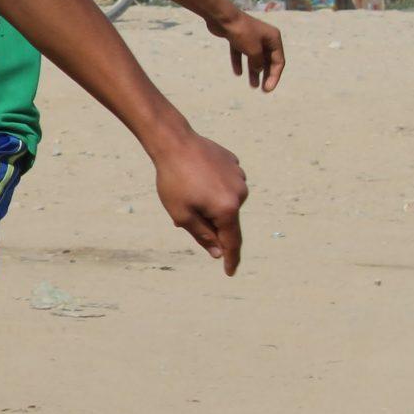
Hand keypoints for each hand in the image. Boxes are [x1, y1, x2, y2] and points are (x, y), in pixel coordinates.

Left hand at [152, 128, 247, 272]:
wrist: (174, 142)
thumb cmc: (173, 180)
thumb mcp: (181, 214)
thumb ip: (202, 235)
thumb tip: (217, 253)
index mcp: (228, 209)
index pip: (232, 241)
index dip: (230, 258)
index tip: (229, 271)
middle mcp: (240, 194)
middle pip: (226, 218)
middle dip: (208, 220)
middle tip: (184, 206)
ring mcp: (240, 176)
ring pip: (225, 199)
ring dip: (210, 201)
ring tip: (188, 187)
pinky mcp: (234, 164)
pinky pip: (225, 182)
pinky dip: (213, 184)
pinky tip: (197, 174)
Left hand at [210, 10, 285, 91]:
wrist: (222, 17)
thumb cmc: (242, 32)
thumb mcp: (253, 50)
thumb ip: (258, 62)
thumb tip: (259, 70)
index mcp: (274, 38)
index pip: (278, 61)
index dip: (274, 76)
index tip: (268, 89)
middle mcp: (264, 37)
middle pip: (267, 60)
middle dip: (265, 75)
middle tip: (262, 90)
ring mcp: (250, 37)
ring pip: (254, 58)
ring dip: (253, 71)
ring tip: (252, 86)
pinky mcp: (237, 37)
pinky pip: (241, 53)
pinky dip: (240, 62)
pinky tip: (238, 73)